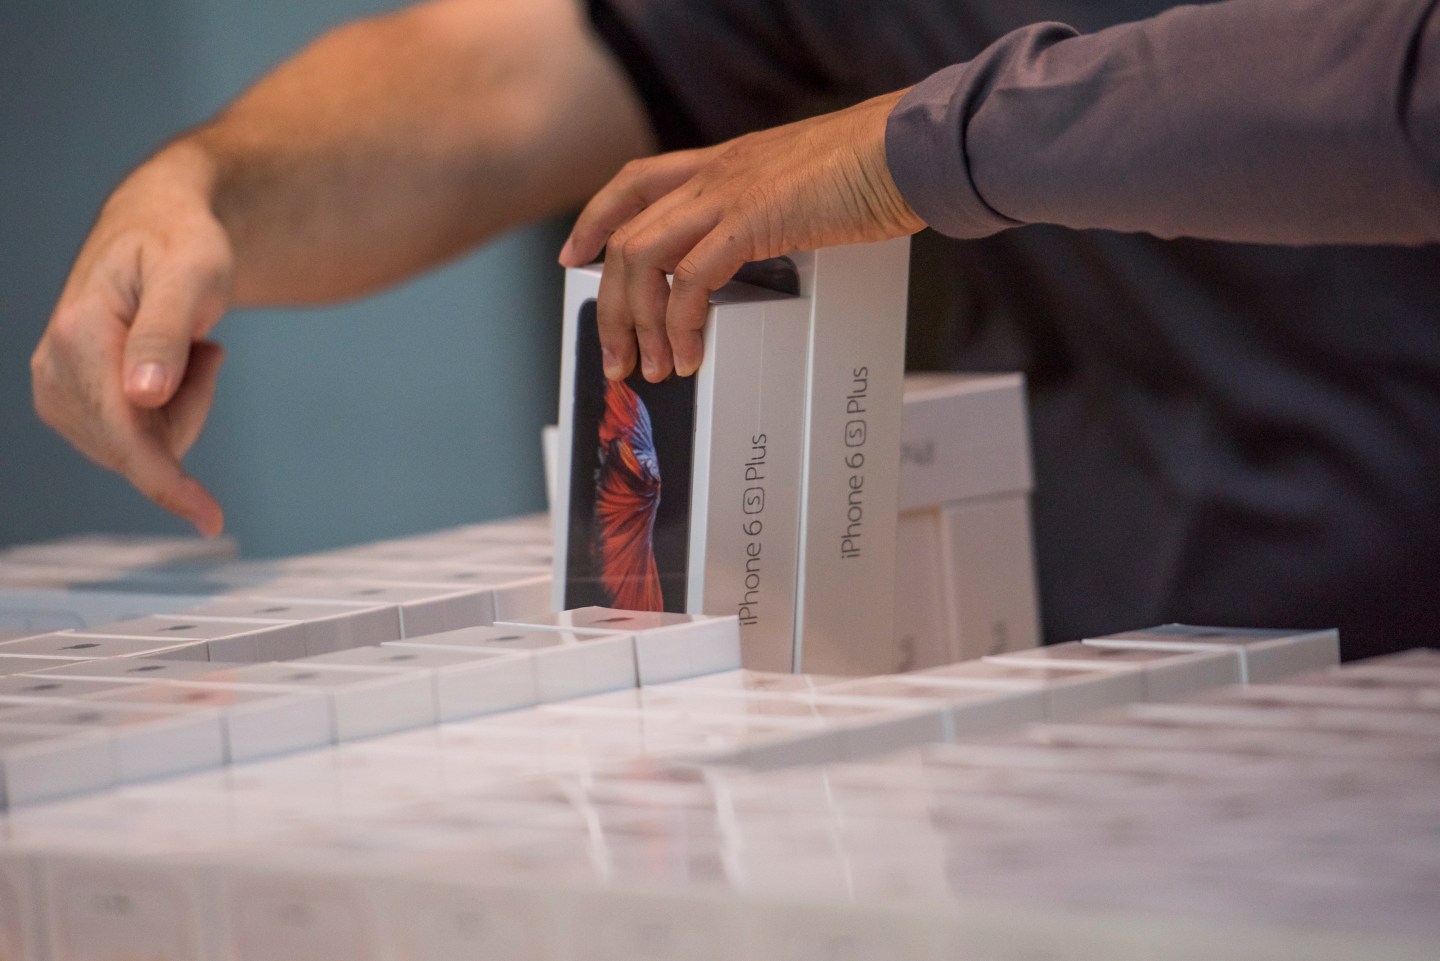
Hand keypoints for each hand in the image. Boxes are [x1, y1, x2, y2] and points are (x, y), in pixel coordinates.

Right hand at [31, 146, 231, 535]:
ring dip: (180, 410)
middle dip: (188, 410)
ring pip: (143, 449)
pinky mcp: (71, 406)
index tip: (209, 519)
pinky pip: (137, 442)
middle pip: (143, 446)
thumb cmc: (180, 244)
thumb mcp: (191, 275)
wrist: (156, 230)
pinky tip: (167, 369)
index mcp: (80, 335)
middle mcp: (55, 368)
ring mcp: (59, 391)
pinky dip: (167, 414)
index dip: (167, 482)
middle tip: (204, 347)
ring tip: (185, 348)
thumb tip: (141, 397)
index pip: (125, 433)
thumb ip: (165, 334)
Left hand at [559, 89, 923, 380]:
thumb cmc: (876, 170)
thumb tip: (769, 256)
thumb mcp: (804, 191)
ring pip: (644, 258)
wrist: (910, 149)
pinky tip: (692, 353)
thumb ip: (774, 216)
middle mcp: (715, 174)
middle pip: (628, 237)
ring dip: (638, 323)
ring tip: (652, 367)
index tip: (576, 255)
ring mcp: (729, 193)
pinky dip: (682, 324)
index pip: (635, 182)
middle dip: (611, 306)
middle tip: (616, 355)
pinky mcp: (752, 219)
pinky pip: (692, 280)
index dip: (596, 219)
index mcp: (724, 163)